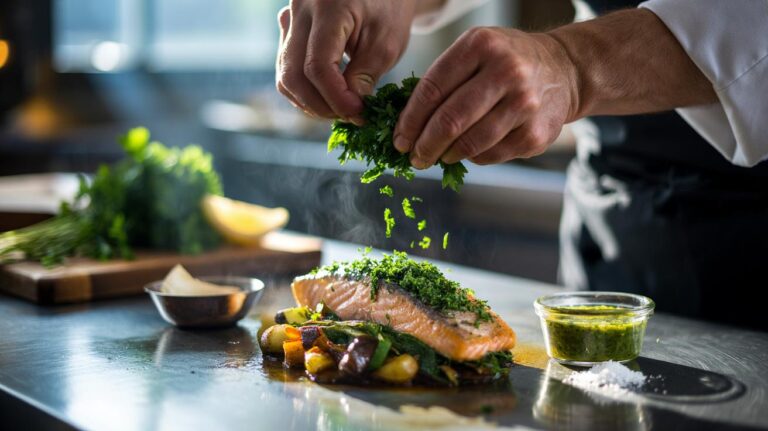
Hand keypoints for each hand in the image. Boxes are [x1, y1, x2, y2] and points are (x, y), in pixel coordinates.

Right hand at [276, 0, 417, 122]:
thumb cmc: (388, 9)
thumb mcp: (387, 43)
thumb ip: (365, 76)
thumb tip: (348, 111)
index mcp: (328, 8)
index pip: (318, 65)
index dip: (335, 97)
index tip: (358, 112)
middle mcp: (300, 11)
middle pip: (293, 74)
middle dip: (320, 105)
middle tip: (349, 116)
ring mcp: (290, 20)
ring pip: (285, 76)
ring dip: (311, 102)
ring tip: (341, 108)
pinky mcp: (289, 31)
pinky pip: (287, 69)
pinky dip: (306, 90)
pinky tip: (329, 97)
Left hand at [393, 27, 578, 166]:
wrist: (564, 70)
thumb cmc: (506, 62)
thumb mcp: (476, 51)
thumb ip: (443, 79)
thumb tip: (407, 125)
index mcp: (481, 45)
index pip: (432, 89)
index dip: (410, 120)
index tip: (400, 138)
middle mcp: (506, 71)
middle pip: (450, 120)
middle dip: (425, 145)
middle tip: (414, 157)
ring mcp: (524, 104)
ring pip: (470, 143)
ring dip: (446, 155)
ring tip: (438, 156)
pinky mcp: (536, 133)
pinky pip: (490, 155)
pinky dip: (473, 157)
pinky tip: (469, 151)